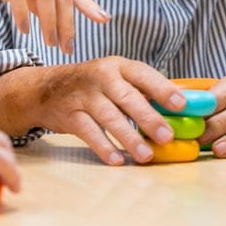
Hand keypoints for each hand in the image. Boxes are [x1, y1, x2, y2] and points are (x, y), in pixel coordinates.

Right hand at [0, 57, 185, 165]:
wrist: (45, 88)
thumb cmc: (91, 85)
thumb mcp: (113, 77)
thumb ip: (141, 90)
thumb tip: (180, 108)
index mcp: (117, 66)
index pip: (143, 74)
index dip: (162, 88)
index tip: (181, 104)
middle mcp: (100, 77)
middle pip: (127, 97)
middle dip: (148, 117)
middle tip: (166, 136)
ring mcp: (83, 96)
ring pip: (108, 116)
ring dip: (128, 137)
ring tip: (145, 155)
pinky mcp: (69, 115)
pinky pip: (88, 132)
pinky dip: (103, 146)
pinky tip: (117, 160)